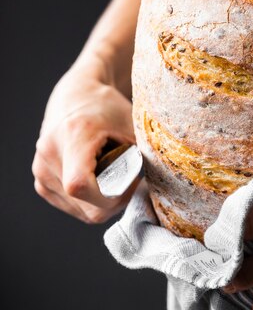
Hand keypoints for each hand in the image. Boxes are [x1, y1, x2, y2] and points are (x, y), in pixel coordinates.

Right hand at [32, 59, 137, 223]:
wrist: (75, 98)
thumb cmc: (108, 109)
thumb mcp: (132, 126)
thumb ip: (141, 158)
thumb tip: (154, 191)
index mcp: (73, 136)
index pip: (80, 185)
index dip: (113, 195)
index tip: (132, 180)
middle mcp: (49, 155)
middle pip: (86, 206)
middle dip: (115, 201)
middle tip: (129, 180)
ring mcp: (41, 171)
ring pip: (81, 211)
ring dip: (103, 203)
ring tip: (112, 175)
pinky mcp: (41, 183)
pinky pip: (72, 207)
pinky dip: (90, 201)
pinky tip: (98, 180)